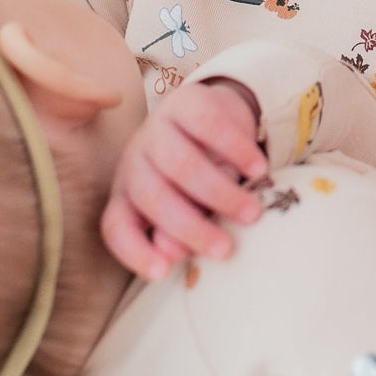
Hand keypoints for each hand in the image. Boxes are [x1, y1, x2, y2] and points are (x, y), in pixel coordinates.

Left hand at [98, 76, 267, 280]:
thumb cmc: (202, 176)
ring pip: (181, 164)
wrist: (217, 117)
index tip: (163, 274)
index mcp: (127, 194)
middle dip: (189, 226)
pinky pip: (210, 127)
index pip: (117, 226)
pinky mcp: (187, 101)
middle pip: (152, 196)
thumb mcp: (193, 208)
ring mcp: (158, 128)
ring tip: (251, 214)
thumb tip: (172, 254)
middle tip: (224, 249)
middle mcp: (135, 161)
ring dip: (218, 193)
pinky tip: (258, 169)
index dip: (134, 252)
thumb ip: (182, 231)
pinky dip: (236, 151)